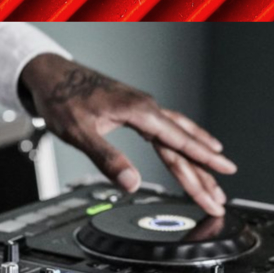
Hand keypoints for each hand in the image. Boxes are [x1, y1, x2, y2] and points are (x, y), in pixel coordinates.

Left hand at [20, 54, 235, 216]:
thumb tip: (132, 183)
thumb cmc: (62, 99)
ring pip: (179, 136)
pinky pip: (169, 128)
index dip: (202, 164)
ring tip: (218, 175)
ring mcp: (143, 109)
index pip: (179, 144)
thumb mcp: (81, 133)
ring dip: (198, 157)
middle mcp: (147, 108)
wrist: (51, 75)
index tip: (222, 177)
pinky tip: (193, 145)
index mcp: (140, 112)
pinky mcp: (136, 111)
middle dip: (204, 173)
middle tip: (220, 197)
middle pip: (183, 145)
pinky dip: (185, 140)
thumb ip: (107, 158)